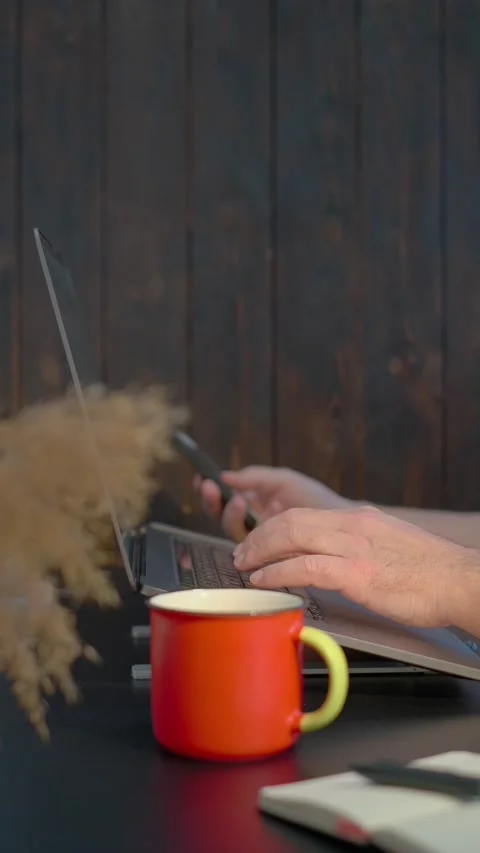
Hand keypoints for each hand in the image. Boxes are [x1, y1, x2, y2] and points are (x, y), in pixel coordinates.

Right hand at [194, 466, 349, 541]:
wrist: (346, 520)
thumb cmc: (319, 500)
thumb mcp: (285, 481)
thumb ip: (255, 477)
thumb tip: (225, 476)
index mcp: (253, 507)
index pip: (223, 502)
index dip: (210, 493)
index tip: (202, 480)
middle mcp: (253, 527)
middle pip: (222, 517)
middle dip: (213, 501)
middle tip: (209, 488)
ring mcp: (261, 543)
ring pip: (233, 531)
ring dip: (229, 513)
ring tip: (236, 499)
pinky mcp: (273, 557)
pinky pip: (251, 546)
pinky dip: (247, 530)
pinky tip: (246, 510)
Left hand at [233, 506, 478, 628]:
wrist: (460, 581)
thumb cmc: (428, 572)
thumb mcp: (388, 544)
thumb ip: (359, 545)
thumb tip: (334, 557)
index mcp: (359, 518)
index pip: (302, 514)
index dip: (271, 526)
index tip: (257, 540)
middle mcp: (352, 526)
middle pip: (289, 521)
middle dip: (258, 536)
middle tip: (241, 553)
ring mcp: (354, 548)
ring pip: (291, 537)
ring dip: (259, 552)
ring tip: (243, 566)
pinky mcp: (357, 575)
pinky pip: (305, 567)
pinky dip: (277, 572)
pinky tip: (263, 580)